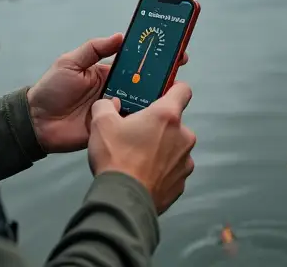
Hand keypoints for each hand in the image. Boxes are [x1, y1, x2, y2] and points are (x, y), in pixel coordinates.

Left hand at [27, 33, 188, 153]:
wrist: (37, 123)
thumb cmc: (51, 89)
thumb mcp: (70, 62)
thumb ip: (94, 48)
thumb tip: (120, 35)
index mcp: (107, 72)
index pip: (135, 61)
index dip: (153, 55)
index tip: (172, 49)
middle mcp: (115, 90)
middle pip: (144, 81)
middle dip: (162, 74)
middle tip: (178, 68)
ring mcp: (116, 110)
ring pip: (142, 102)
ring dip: (155, 96)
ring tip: (171, 89)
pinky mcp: (113, 128)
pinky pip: (132, 123)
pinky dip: (144, 119)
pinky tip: (156, 114)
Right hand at [87, 81, 196, 213]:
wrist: (123, 199)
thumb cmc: (116, 159)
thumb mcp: (101, 123)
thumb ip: (106, 105)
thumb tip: (110, 104)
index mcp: (167, 115)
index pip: (183, 90)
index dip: (174, 88)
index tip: (164, 92)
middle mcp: (183, 136)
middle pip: (174, 122)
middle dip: (158, 125)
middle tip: (136, 133)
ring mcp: (185, 160)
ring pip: (174, 146)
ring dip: (161, 149)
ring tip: (137, 158)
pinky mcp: (181, 182)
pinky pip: (172, 169)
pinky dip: (161, 170)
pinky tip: (142, 174)